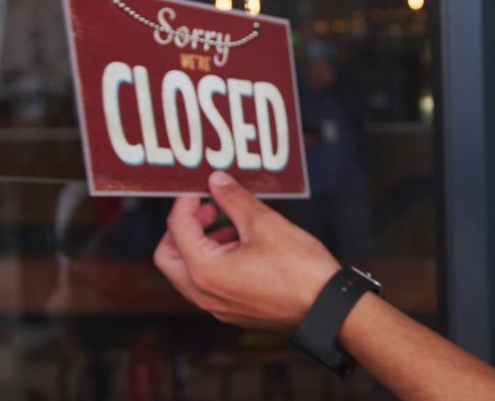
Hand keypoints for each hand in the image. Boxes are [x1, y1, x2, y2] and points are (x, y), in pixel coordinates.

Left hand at [154, 171, 340, 328]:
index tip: (201, 190)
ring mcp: (218, 307)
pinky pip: (209, 285)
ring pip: (189, 272)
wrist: (326, 306)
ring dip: (201, 245)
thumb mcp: (264, 223)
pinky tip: (244, 247)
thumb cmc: (299, 270)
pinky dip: (214, 262)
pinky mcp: (234, 311)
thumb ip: (234, 199)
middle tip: (207, 210)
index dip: (186, 203)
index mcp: (205, 271)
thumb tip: (217, 181)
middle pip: (168, 257)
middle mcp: (205, 294)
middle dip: (183, 228)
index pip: (177, 229)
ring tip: (232, 226)